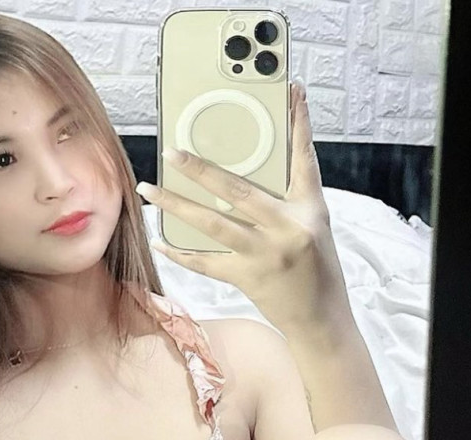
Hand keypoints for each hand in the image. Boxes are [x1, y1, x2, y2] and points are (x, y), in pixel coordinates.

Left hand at [139, 83, 351, 337]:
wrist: (320, 318)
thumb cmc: (316, 267)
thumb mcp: (314, 224)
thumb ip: (288, 196)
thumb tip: (252, 168)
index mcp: (310, 209)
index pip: (304, 158)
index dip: (299, 124)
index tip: (290, 91)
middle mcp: (286, 229)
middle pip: (238, 190)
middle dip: (201, 169)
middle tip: (172, 152)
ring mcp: (263, 255)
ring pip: (212, 224)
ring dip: (177, 205)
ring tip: (150, 189)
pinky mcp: (246, 278)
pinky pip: (206, 262)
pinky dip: (181, 252)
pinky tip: (159, 240)